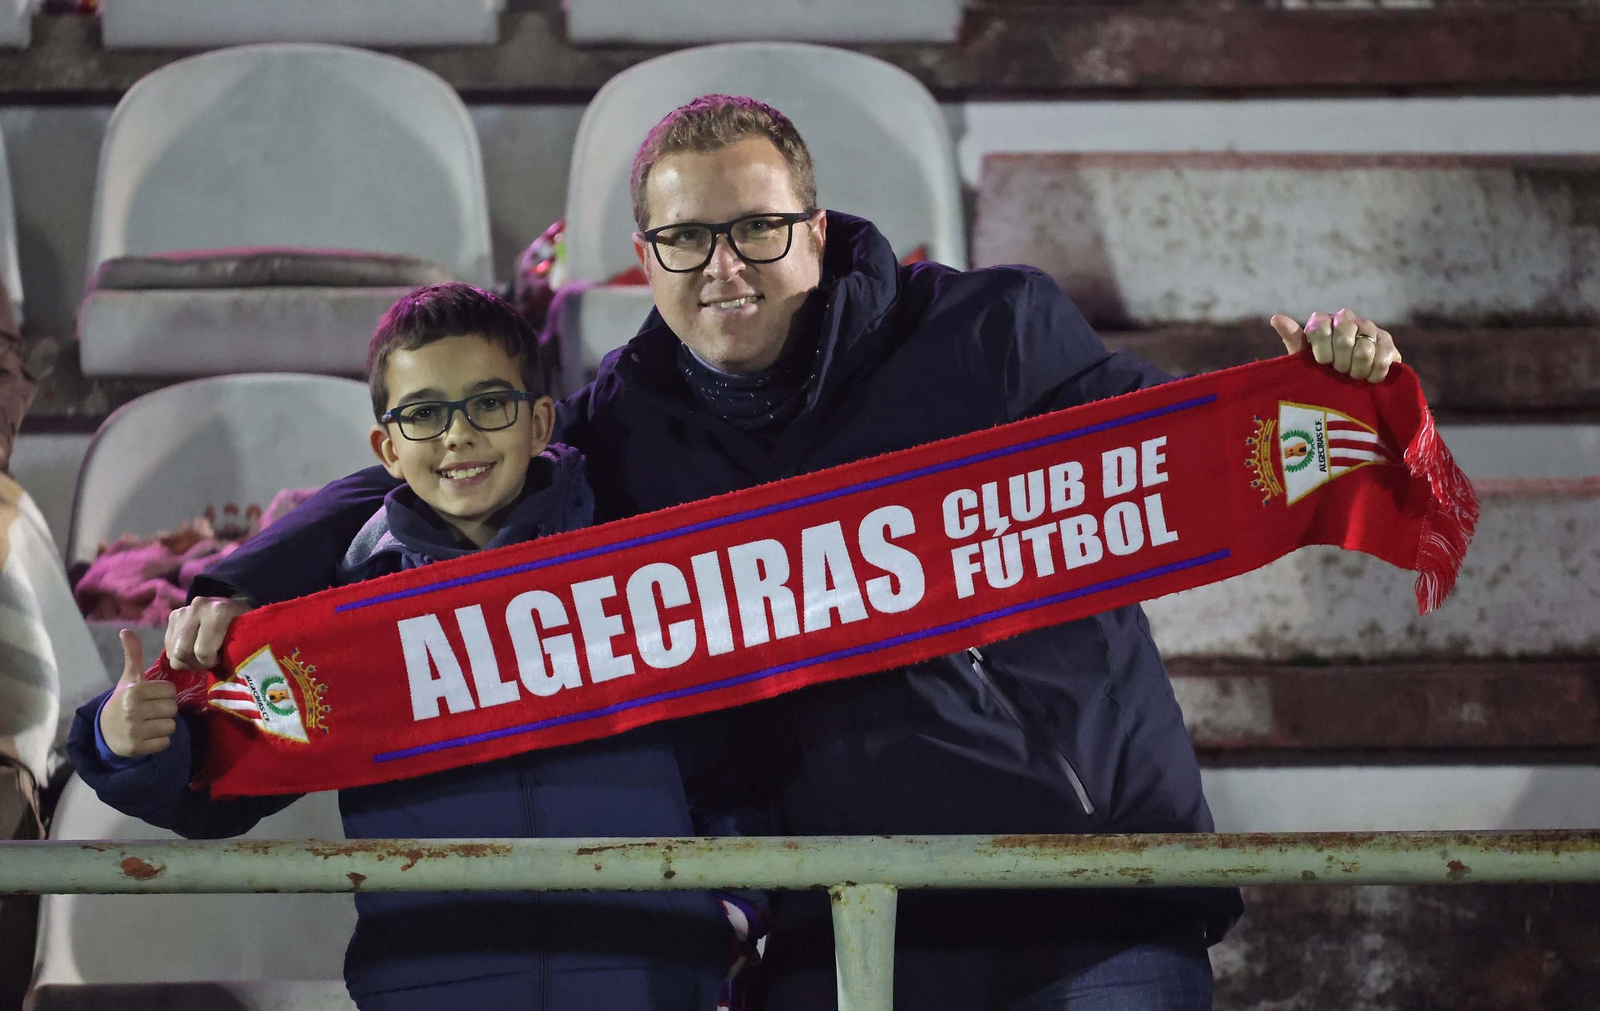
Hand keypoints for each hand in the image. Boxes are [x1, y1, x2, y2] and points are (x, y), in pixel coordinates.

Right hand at [98, 630, 176, 757]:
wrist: (104, 732)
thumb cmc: (123, 700)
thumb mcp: (128, 678)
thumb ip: (132, 655)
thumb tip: (126, 630)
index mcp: (134, 691)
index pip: (170, 691)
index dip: (164, 693)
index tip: (150, 696)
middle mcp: (133, 710)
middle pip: (172, 709)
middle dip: (164, 710)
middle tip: (150, 710)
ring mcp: (134, 730)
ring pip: (171, 726)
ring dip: (163, 725)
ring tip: (148, 722)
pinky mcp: (137, 748)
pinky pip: (165, 743)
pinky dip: (158, 741)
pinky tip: (145, 736)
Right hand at [165, 594, 251, 670]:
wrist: (235, 607)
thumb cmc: (244, 627)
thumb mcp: (246, 638)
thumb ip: (235, 651)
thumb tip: (224, 671)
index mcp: (218, 611)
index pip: (202, 651)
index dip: (212, 661)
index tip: (222, 657)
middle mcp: (197, 607)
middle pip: (181, 652)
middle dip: (196, 663)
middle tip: (210, 660)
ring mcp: (182, 611)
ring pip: (172, 652)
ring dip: (187, 660)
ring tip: (202, 655)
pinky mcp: (173, 616)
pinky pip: (167, 647)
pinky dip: (179, 654)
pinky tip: (193, 648)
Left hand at [1271, 308, 1400, 382]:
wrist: (1349, 382)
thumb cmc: (1319, 370)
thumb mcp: (1302, 358)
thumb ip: (1293, 338)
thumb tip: (1276, 318)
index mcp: (1322, 320)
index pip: (1320, 327)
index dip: (1322, 351)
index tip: (1322, 363)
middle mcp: (1346, 318)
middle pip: (1344, 338)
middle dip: (1340, 362)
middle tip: (1339, 372)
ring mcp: (1369, 327)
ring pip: (1364, 349)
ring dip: (1357, 370)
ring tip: (1353, 377)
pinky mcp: (1387, 340)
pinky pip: (1384, 355)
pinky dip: (1375, 372)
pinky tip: (1369, 378)